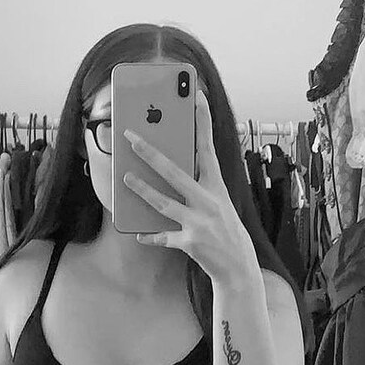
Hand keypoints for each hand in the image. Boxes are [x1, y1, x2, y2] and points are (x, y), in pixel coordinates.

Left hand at [122, 89, 255, 280]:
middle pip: (174, 172)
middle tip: (130, 137)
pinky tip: (139, 234)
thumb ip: (199, 186)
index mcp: (216, 187)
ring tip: (126, 178)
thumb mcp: (219, 203)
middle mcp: (208, 201)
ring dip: (142, 190)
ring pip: (164, 203)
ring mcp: (199, 222)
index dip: (202, 122)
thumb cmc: (226, 231)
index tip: (196, 96)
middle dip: (150, 153)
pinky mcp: (191, 243)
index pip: (207, 148)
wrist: (239, 267)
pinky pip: (165, 238)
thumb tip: (173, 168)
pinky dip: (152, 237)